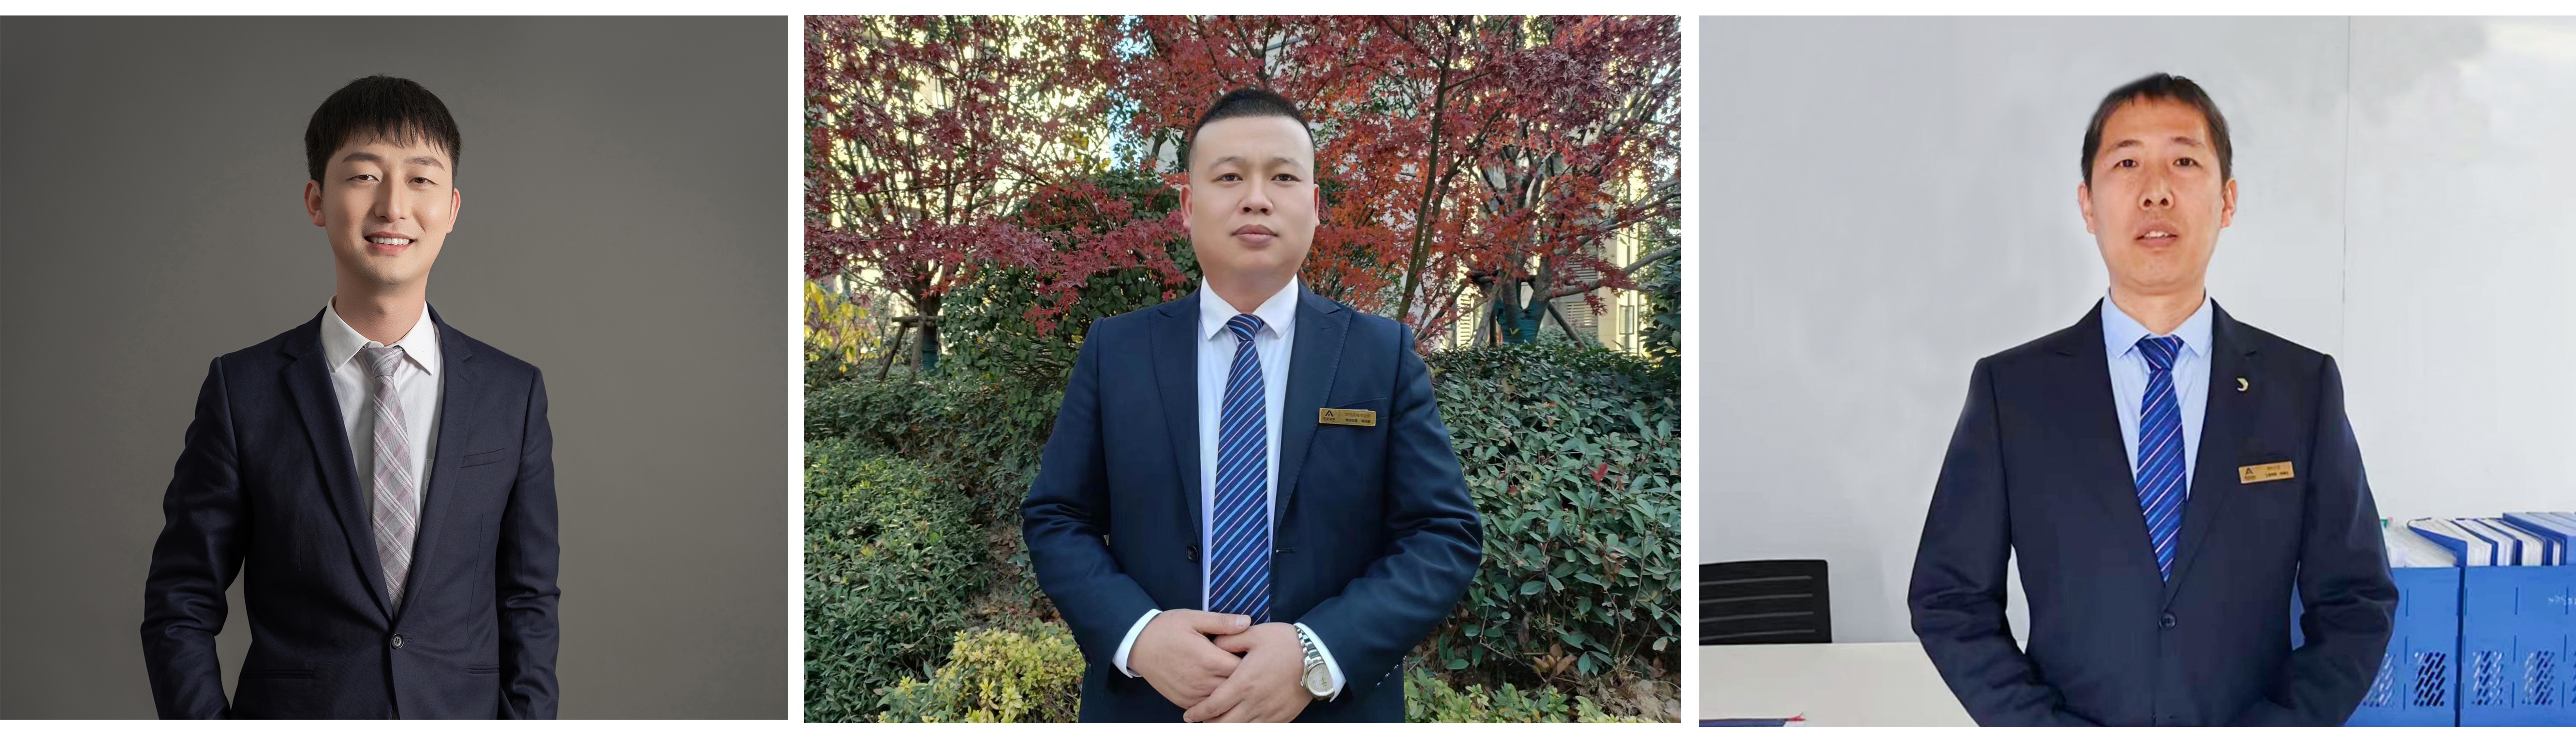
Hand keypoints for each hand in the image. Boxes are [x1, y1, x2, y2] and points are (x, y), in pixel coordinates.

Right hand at [1129, 609, 1249, 708]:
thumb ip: (1222, 622)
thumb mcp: (1194, 618)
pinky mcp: (1184, 701)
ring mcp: (1192, 694)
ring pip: (1222, 700)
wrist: (1137, 644)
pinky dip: (1214, 699)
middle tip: (1245, 666)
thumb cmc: (1167, 628)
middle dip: (1243, 677)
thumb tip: (1248, 621)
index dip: (1250, 662)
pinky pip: (1207, 707)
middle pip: (1235, 686)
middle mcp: (1202, 681)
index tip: (1250, 654)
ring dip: (1229, 690)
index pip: (1243, 668)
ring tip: (1231, 676)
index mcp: (1209, 659)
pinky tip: (1216, 686)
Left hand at [1184, 622, 1311, 722]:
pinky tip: (1241, 725)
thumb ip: (1229, 639)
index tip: (1188, 715)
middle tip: (1200, 722)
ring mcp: (1269, 713)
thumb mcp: (1255, 634)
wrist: (1319, 656)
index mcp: (1244, 683)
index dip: (1197, 713)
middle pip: (1223, 725)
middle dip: (1208, 726)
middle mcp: (1254, 703)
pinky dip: (1246, 731)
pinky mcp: (1282, 718)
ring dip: (1226, 730)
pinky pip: (1259, 731)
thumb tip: (1212, 643)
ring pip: (1240, 732)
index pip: (1213, 706)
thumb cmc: (1286, 643)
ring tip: (1217, 724)